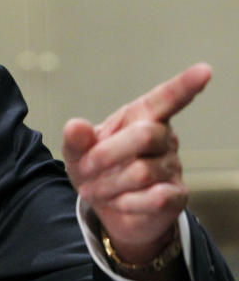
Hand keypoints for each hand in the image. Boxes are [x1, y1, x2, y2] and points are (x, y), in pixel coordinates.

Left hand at [62, 63, 211, 272]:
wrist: (110, 210)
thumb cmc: (97, 170)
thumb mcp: (77, 153)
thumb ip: (75, 139)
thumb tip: (76, 126)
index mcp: (140, 117)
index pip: (165, 98)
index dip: (184, 85)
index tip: (204, 71)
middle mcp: (163, 137)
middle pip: (145, 135)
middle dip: (107, 154)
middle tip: (85, 169)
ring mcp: (172, 166)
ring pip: (142, 172)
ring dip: (109, 184)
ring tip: (96, 189)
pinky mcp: (177, 195)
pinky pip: (155, 198)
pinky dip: (127, 202)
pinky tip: (119, 202)